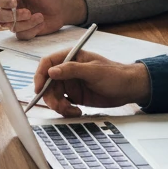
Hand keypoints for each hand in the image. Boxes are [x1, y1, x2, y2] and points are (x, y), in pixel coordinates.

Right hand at [0, 0, 85, 39]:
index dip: (3, 2)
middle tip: (28, 13)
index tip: (14, 2)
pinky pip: (22, 35)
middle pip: (1, 16)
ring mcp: (17, 21)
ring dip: (27, 24)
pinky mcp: (25, 31)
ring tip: (40, 17)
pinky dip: (32, 30)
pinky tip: (41, 23)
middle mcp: (11, 9)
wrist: (61, 8)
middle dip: (14, 16)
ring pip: (12, 27)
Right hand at [34, 48, 150, 116]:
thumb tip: (51, 71)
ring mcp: (70, 83)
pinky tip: (77, 111)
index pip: (47, 63)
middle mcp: (67, 70)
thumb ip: (72, 70)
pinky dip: (65, 110)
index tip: (39, 89)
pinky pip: (62, 104)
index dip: (40, 76)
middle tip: (59, 106)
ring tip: (71, 111)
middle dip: (50, 96)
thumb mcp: (93, 71)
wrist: (129, 89)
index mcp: (70, 57)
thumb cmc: (114, 74)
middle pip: (47, 83)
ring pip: (53, 95)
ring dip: (58, 105)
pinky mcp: (74, 96)